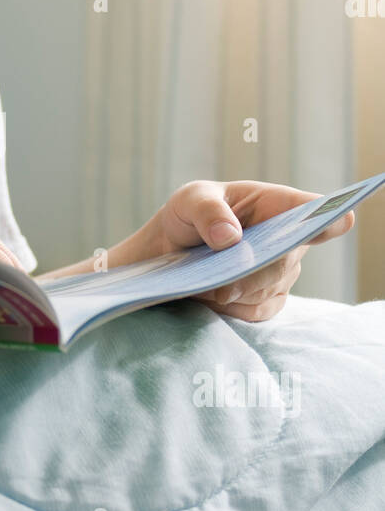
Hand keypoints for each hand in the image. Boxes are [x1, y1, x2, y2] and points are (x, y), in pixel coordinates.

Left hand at [154, 179, 354, 321]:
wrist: (170, 251)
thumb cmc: (188, 216)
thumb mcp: (189, 200)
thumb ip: (207, 211)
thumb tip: (230, 238)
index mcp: (275, 203)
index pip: (310, 209)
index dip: (326, 217)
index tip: (340, 220)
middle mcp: (287, 238)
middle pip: (284, 260)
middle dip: (252, 274)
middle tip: (221, 285)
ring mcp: (282, 271)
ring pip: (268, 289)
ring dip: (234, 291)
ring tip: (202, 284)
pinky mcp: (268, 298)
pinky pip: (258, 310)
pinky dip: (232, 309)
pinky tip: (210, 298)